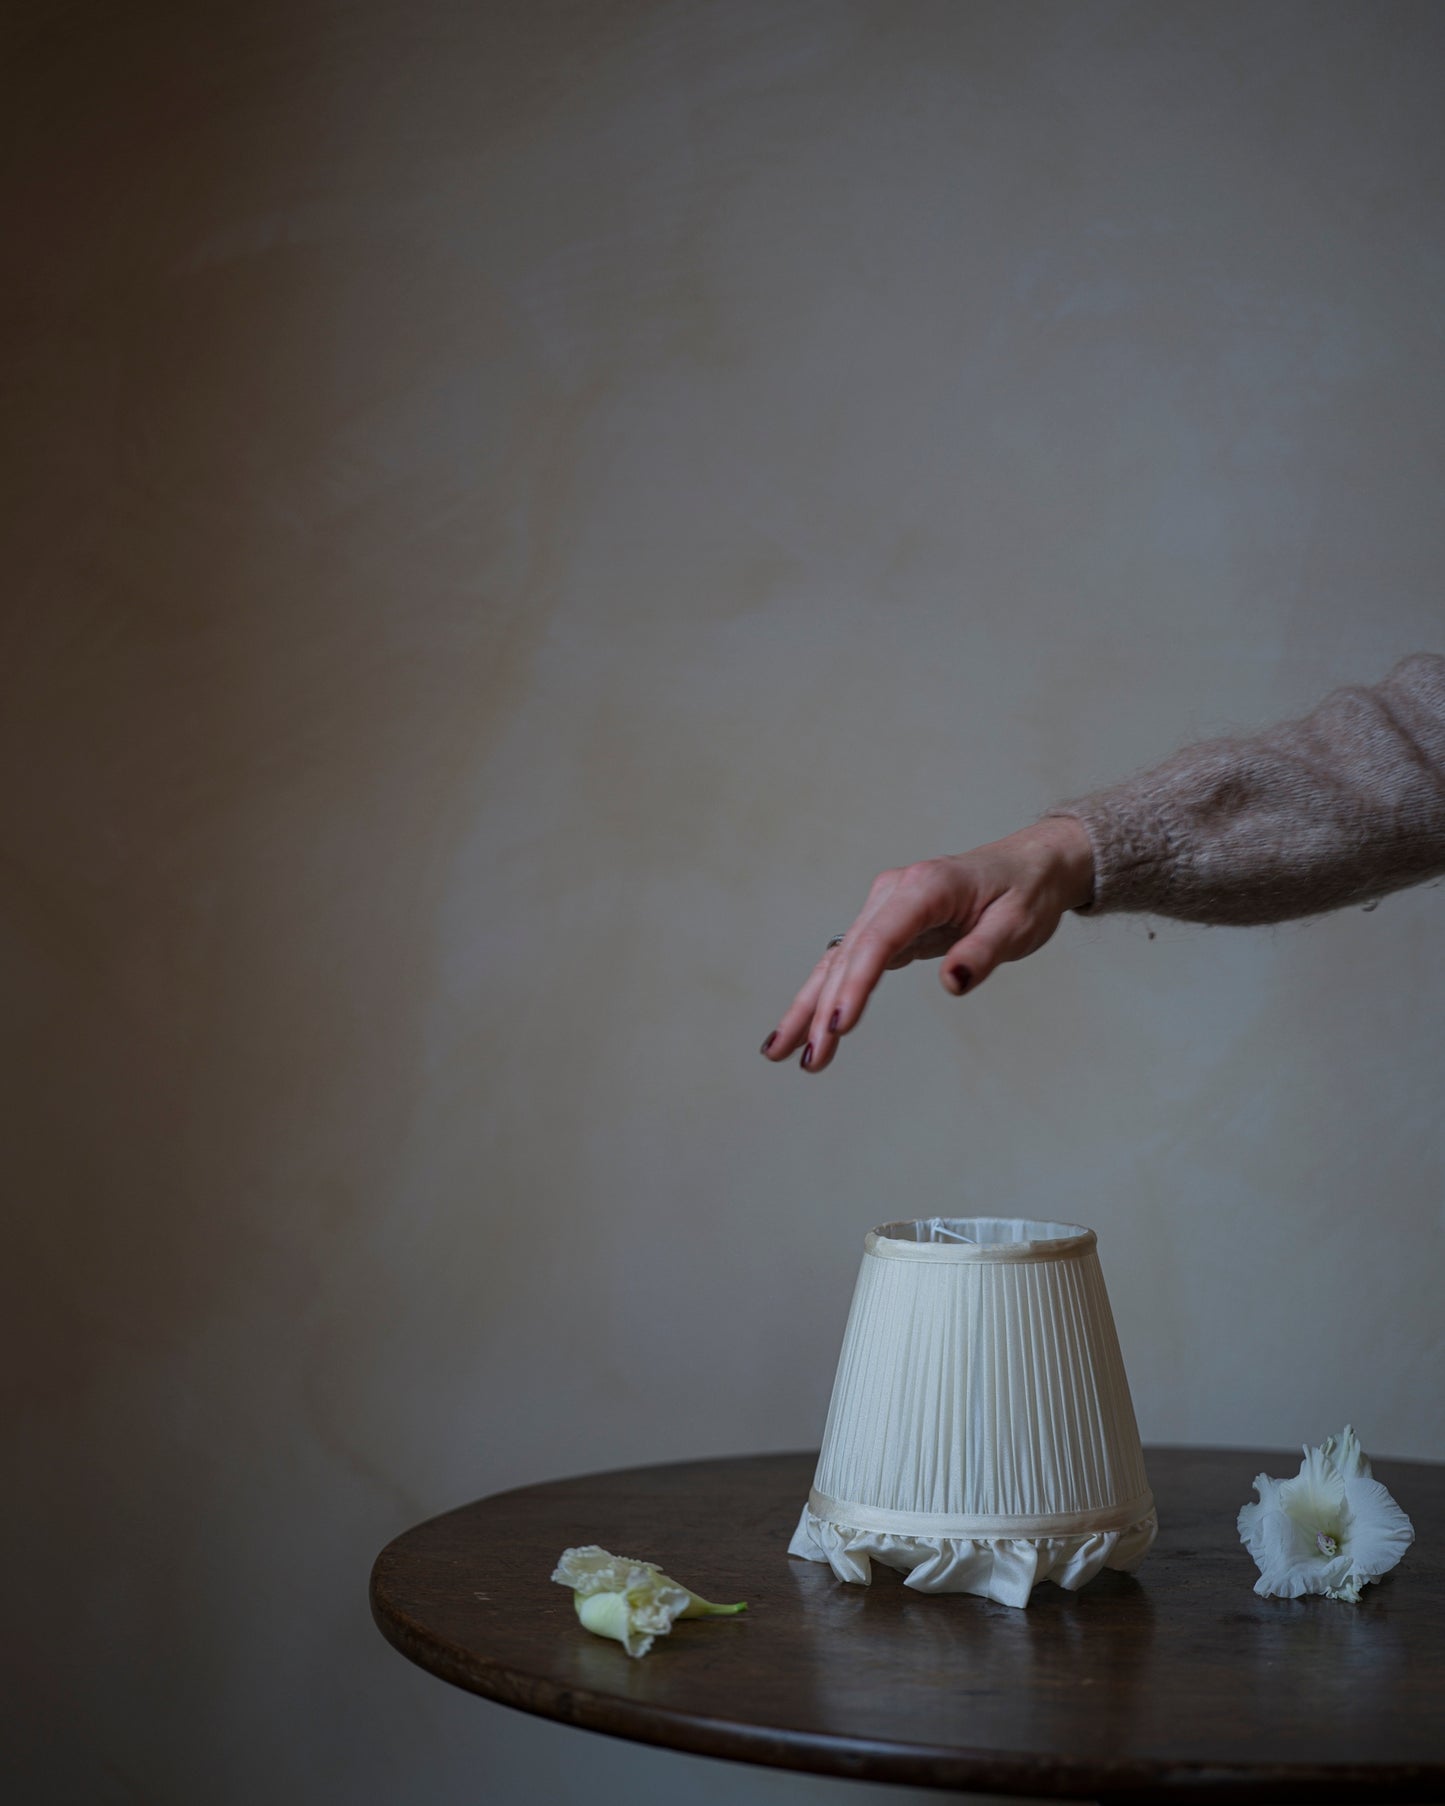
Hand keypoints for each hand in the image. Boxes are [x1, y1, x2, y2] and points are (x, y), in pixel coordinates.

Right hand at [760, 817, 1093, 1073]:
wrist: (1030, 865)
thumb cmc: (1026, 892)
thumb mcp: (1018, 925)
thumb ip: (982, 953)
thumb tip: (950, 984)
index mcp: (925, 887)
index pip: (880, 940)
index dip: (856, 984)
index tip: (839, 1026)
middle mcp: (895, 893)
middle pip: (849, 956)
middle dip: (822, 1009)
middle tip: (809, 1059)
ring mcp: (885, 908)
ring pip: (838, 961)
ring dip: (809, 1006)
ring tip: (779, 1052)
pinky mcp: (886, 925)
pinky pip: (849, 963)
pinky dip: (824, 994)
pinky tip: (803, 1026)